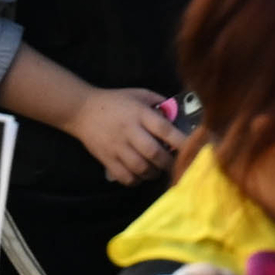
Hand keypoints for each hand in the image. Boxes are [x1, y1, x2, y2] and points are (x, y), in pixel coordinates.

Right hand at [62, 85, 189, 185]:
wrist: (82, 110)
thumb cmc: (115, 101)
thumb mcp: (139, 94)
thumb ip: (159, 103)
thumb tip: (179, 115)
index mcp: (139, 114)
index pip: (164, 130)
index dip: (181, 141)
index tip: (193, 149)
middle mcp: (129, 131)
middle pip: (153, 153)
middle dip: (169, 162)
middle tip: (176, 165)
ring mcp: (116, 147)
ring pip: (140, 168)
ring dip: (154, 173)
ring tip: (158, 170)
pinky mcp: (106, 159)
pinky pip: (125, 176)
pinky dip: (136, 180)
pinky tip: (141, 175)